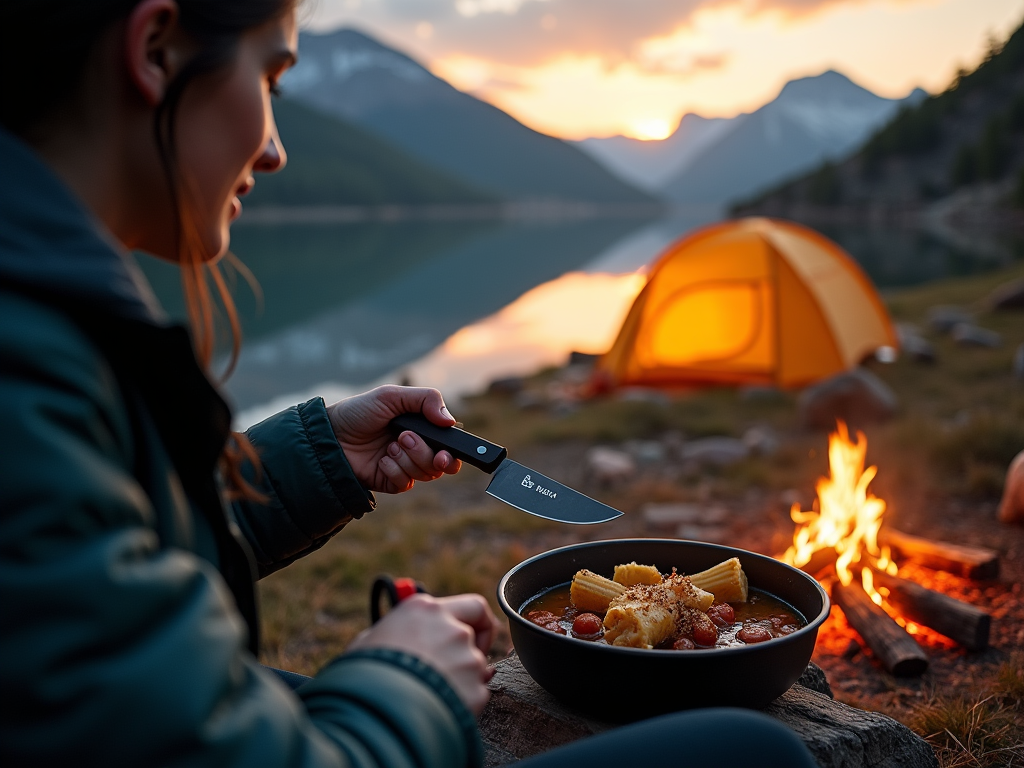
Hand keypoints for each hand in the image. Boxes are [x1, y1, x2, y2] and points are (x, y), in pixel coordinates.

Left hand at [326, 385, 462, 492]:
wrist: (330, 434)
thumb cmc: (359, 411)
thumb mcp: (392, 395)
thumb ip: (426, 399)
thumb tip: (450, 421)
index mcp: (422, 428)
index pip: (450, 445)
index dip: (453, 452)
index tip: (445, 452)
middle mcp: (417, 448)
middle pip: (442, 463)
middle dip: (426, 454)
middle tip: (405, 439)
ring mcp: (405, 466)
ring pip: (426, 474)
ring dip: (408, 459)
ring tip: (389, 445)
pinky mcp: (391, 481)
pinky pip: (406, 483)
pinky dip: (395, 470)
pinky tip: (381, 460)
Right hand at [347, 593, 497, 714]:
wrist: (374, 711)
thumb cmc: (363, 674)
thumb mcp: (369, 641)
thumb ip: (395, 632)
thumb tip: (397, 639)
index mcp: (426, 610)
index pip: (474, 607)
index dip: (478, 623)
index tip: (473, 634)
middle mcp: (453, 629)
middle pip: (471, 640)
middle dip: (462, 656)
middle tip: (441, 671)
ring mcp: (467, 660)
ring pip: (473, 669)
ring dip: (458, 681)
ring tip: (426, 695)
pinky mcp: (475, 691)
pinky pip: (474, 696)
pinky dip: (460, 703)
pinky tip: (434, 709)